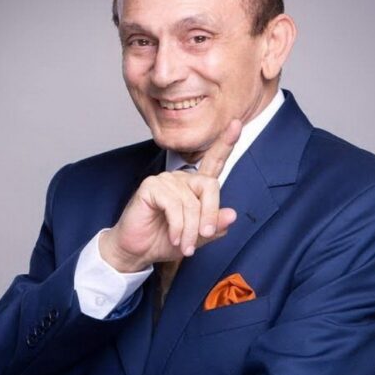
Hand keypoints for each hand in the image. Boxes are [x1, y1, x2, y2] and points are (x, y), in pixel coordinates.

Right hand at [99, 120, 242, 271]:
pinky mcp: (150, 187)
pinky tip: (174, 237)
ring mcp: (165, 180)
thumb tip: (232, 214)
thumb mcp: (196, 238)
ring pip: (191, 203)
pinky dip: (177, 226)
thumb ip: (215, 227)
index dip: (225, 143)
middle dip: (210, 215)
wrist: (138, 251)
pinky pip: (174, 205)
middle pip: (209, 186)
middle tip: (204, 236)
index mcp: (194, 186)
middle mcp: (181, 178)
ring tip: (185, 246)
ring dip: (190, 230)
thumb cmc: (164, 240)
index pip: (214, 162)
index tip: (236, 124)